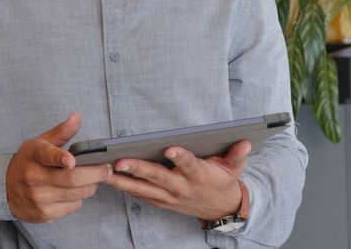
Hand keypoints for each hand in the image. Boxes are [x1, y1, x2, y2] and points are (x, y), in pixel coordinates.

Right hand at [6, 112, 111, 222]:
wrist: (4, 188)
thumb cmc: (28, 162)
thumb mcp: (40, 143)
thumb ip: (61, 132)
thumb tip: (77, 117)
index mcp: (34, 155)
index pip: (46, 155)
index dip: (60, 158)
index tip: (72, 161)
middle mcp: (33, 177)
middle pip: (71, 179)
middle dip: (95, 174)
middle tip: (106, 170)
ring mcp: (37, 197)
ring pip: (76, 194)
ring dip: (91, 186)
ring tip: (92, 179)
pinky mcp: (43, 213)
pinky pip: (72, 207)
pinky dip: (79, 199)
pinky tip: (75, 192)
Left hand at [105, 140, 250, 219]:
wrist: (220, 209)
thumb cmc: (223, 181)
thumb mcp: (235, 168)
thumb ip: (237, 154)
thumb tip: (245, 141)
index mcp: (199, 175)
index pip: (189, 164)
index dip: (180, 157)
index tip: (169, 149)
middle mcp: (182, 187)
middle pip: (158, 177)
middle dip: (139, 169)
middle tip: (121, 161)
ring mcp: (170, 196)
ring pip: (144, 188)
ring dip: (124, 180)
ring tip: (105, 170)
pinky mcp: (162, 201)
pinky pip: (141, 194)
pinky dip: (125, 187)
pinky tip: (110, 178)